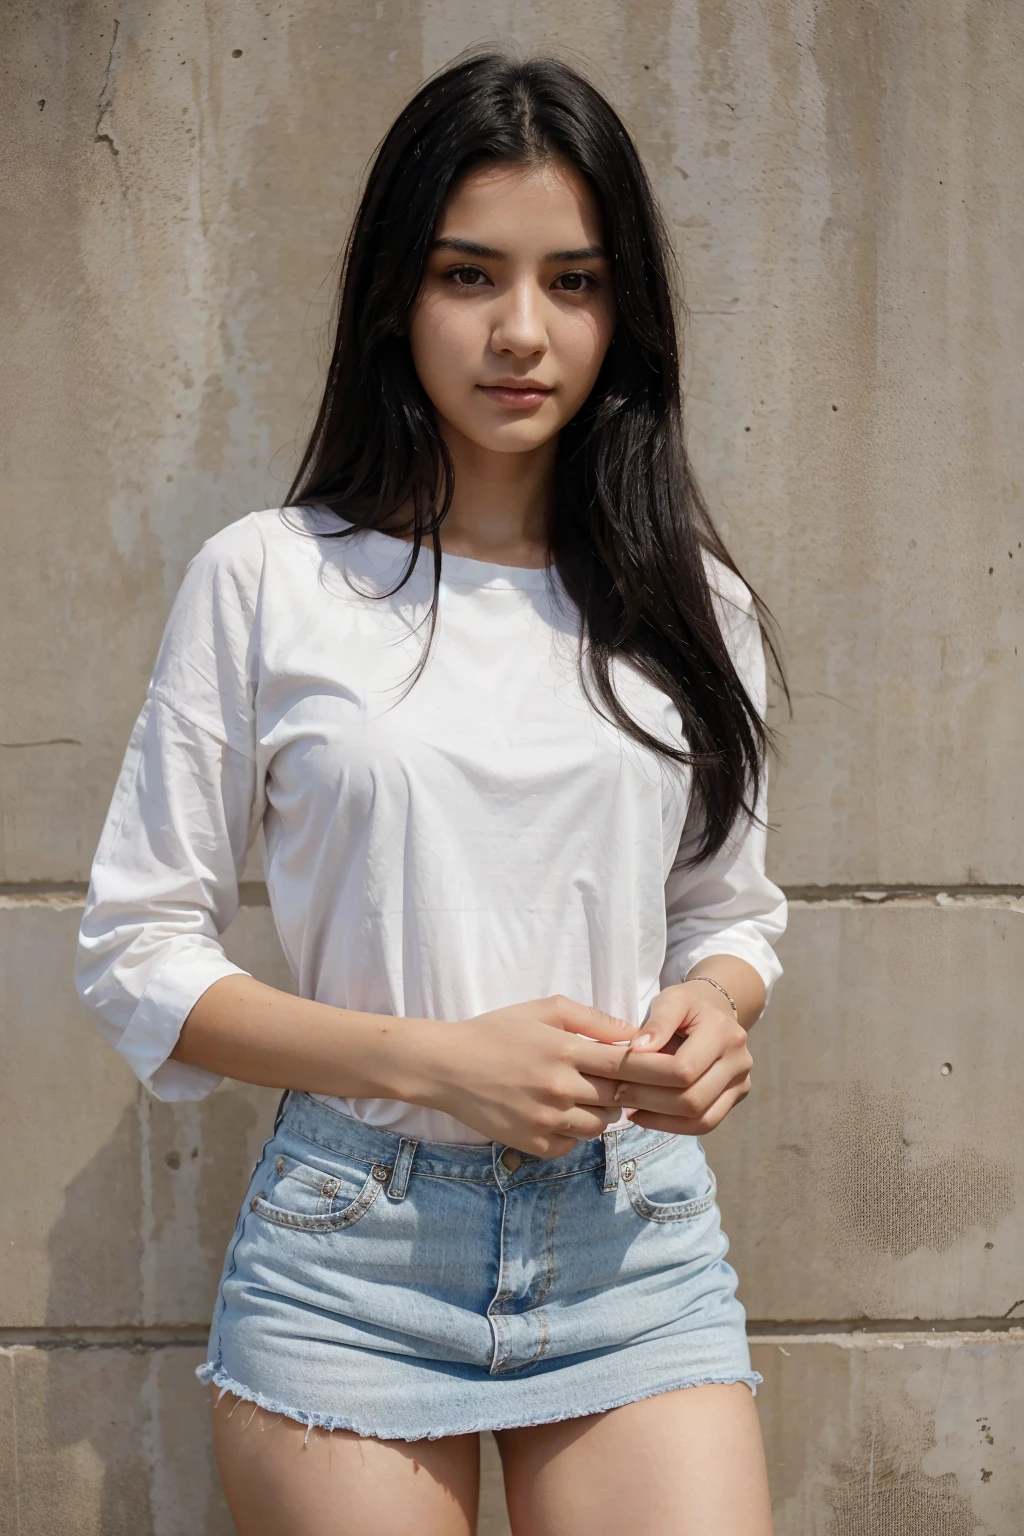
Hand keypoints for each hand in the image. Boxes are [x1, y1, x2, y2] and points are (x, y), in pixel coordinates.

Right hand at [426, 996, 636, 1158]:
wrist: (447, 1066)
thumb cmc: (497, 1032)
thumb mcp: (543, 1010)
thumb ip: (592, 1018)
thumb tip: (634, 1033)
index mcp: (565, 1050)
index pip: (627, 1066)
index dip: (650, 1069)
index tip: (656, 1069)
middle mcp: (558, 1088)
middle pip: (618, 1099)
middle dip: (624, 1092)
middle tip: (615, 1082)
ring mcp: (545, 1120)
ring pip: (599, 1127)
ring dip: (600, 1113)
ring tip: (584, 1096)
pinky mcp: (532, 1144)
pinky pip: (571, 1145)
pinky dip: (573, 1134)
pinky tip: (560, 1115)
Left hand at [611, 982, 752, 1135]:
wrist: (716, 1012)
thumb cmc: (688, 1006)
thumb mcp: (671, 1000)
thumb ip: (656, 1023)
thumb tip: (637, 1050)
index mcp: (724, 1033)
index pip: (684, 1068)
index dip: (647, 1075)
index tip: (616, 1074)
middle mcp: (740, 1061)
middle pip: (693, 1099)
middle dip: (649, 1101)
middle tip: (617, 1094)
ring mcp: (742, 1083)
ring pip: (700, 1120)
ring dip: (659, 1119)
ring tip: (630, 1108)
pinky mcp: (736, 1099)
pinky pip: (705, 1124)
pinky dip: (673, 1126)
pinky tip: (646, 1116)